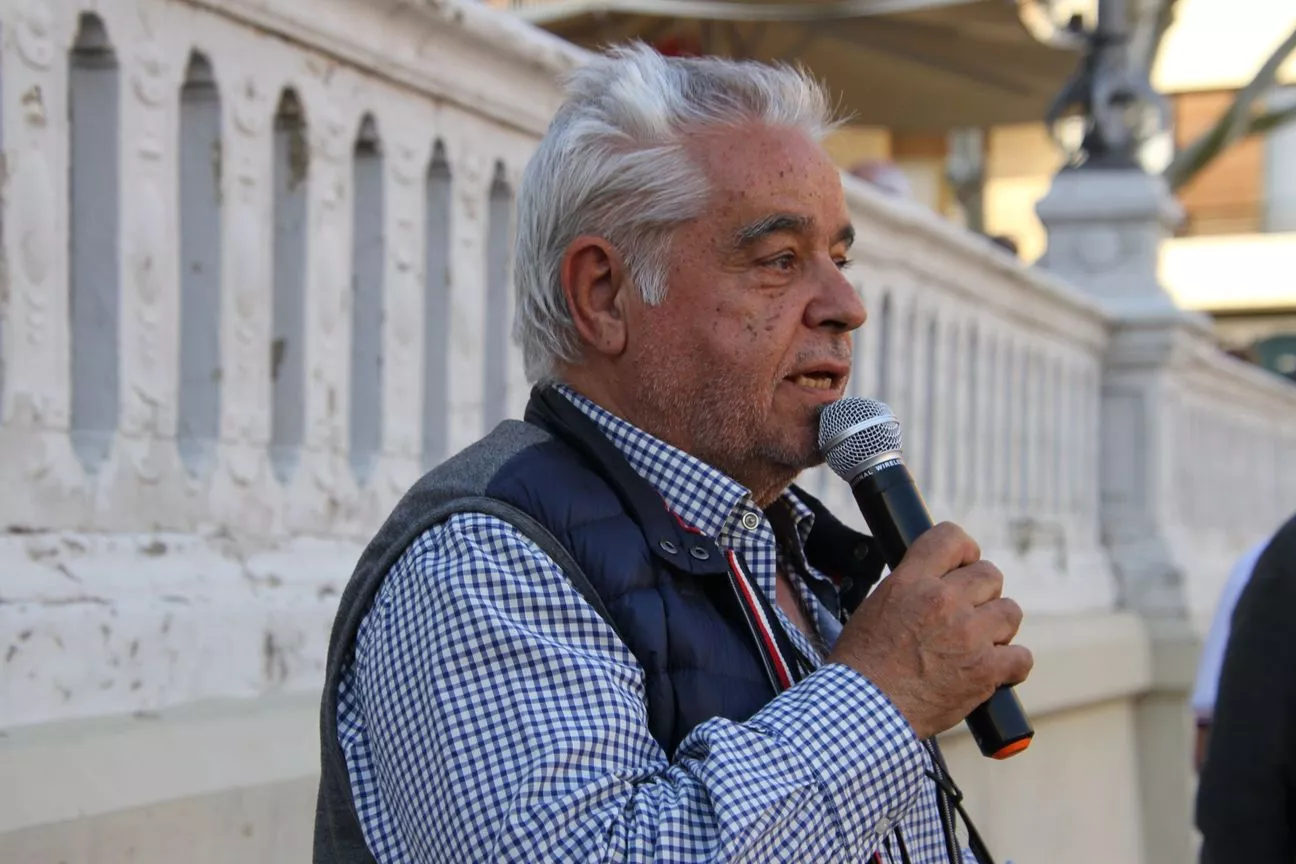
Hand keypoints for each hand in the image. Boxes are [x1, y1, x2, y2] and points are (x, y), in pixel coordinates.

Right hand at [827, 522, 1032, 739]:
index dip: (964, 550)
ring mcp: (969, 635)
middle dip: (982, 592)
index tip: (964, 564)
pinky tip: (995, 670)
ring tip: (978, 643)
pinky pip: (1021, 657)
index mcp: (912, 581)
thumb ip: (911, 588)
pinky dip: (1011, 665)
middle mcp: (943, 601)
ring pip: (1010, 612)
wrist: (865, 708)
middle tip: (968, 613)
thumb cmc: (862, 662)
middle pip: (990, 575)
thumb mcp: (877, 605)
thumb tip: (935, 582)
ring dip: (998, 626)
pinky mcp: (985, 671)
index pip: (951, 538)